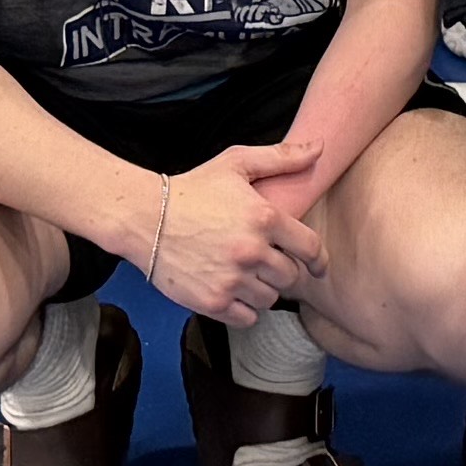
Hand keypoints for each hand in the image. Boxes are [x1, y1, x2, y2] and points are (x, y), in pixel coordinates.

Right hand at [139, 137, 330, 325]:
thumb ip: (282, 157)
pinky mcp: (213, 302)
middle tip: (265, 261)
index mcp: (265, 218)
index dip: (318, 260)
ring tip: (245, 274)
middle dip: (282, 270)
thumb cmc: (193, 188)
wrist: (145, 217)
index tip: (317, 266)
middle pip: (290, 277)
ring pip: (269, 299)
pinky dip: (245, 309)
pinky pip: (248, 318)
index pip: (310, 248)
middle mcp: (252, 251)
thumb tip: (320, 148)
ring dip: (262, 289)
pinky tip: (233, 291)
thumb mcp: (236, 163)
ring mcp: (232, 280)